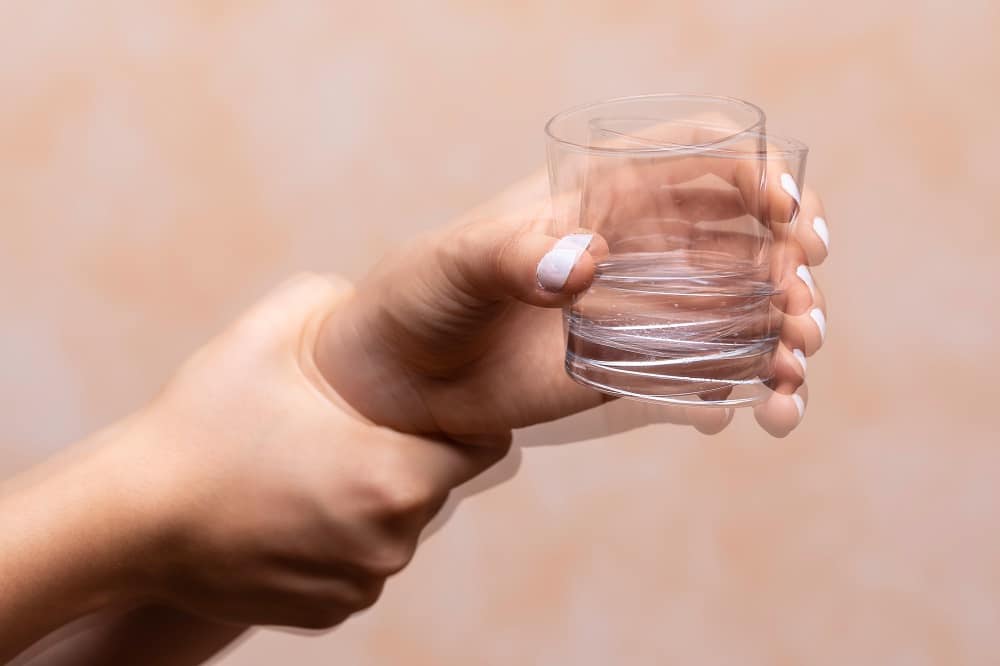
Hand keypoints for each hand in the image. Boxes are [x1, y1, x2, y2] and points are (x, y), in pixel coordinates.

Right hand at [128, 274, 505, 627]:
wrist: (129, 520)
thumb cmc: (199, 430)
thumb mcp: (265, 336)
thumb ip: (331, 298)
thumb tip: (366, 297)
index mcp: (394, 479)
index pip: (482, 446)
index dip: (461, 418)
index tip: (427, 402)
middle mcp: (389, 543)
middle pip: (434, 486)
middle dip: (404, 455)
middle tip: (348, 430)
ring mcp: (358, 585)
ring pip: (394, 528)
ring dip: (370, 500)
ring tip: (310, 469)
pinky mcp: (328, 613)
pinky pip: (356, 564)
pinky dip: (338, 540)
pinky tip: (292, 510)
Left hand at [317, 166, 828, 441]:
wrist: (402, 379)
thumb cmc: (423, 297)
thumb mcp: (457, 265)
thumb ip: (513, 257)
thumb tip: (583, 262)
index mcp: (600, 195)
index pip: (699, 160)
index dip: (756, 174)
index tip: (787, 211)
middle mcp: (636, 246)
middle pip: (743, 235)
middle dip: (790, 263)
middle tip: (801, 302)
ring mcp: (642, 308)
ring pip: (743, 306)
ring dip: (785, 330)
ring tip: (795, 366)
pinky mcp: (636, 367)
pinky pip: (712, 371)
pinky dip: (751, 388)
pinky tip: (766, 412)